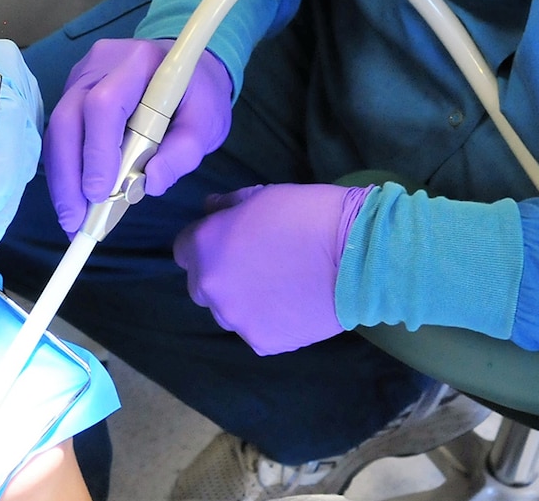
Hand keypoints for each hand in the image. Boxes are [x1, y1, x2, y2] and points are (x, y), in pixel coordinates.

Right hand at [43, 38, 233, 234]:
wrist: (185, 69)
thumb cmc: (196, 95)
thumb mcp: (207, 122)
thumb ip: (184, 151)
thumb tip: (150, 182)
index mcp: (138, 63)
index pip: (104, 105)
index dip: (97, 151)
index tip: (99, 195)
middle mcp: (100, 64)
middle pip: (67, 117)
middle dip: (68, 174)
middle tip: (74, 221)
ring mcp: (81, 76)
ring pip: (57, 128)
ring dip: (62, 177)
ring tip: (72, 218)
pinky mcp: (72, 92)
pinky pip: (60, 133)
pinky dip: (65, 169)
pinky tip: (73, 198)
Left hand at [173, 183, 371, 355]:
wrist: (355, 254)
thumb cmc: (307, 214)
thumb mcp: (260, 195)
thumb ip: (226, 206)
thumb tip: (210, 209)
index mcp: (204, 247)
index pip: (183, 249)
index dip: (206, 243)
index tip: (230, 241)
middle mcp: (210, 287)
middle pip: (201, 284)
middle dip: (220, 273)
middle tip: (256, 264)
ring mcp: (235, 319)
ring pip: (227, 311)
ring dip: (242, 299)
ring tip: (278, 285)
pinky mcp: (262, 342)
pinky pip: (254, 330)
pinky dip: (267, 320)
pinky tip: (291, 304)